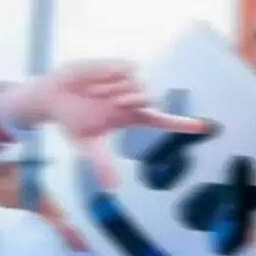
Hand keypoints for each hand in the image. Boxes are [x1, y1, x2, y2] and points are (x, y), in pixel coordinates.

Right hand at [1, 61, 207, 187]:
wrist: (53, 97)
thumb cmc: (73, 121)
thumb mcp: (87, 145)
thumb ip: (102, 164)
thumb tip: (111, 189)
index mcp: (131, 118)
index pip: (163, 121)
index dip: (182, 124)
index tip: (203, 127)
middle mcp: (133, 100)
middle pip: (151, 99)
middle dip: (135, 100)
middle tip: (114, 102)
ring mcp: (125, 82)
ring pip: (138, 83)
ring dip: (117, 89)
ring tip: (96, 93)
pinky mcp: (116, 66)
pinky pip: (126, 69)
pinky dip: (111, 76)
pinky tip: (95, 81)